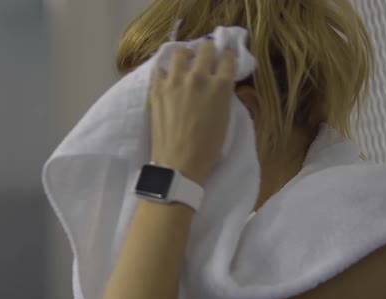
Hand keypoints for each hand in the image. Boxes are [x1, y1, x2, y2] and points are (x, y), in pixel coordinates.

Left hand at [149, 38, 236, 185]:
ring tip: (186, 61)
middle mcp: (198, 77)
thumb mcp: (226, 117)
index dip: (228, 55)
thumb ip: (223, 95)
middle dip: (209, 48)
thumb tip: (219, 82)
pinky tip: (169, 78)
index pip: (228, 58)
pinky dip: (167, 72)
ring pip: (180, 53)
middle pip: (206, 48)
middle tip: (208, 53)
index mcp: (220, 85)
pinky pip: (161, 70)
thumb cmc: (208, 146)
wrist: (179, 163)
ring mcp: (174, 81)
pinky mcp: (157, 89)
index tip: (226, 56)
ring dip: (186, 55)